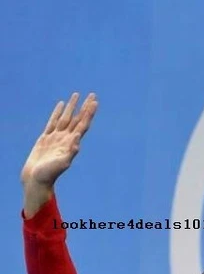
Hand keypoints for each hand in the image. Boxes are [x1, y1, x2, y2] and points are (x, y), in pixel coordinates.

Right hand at [21, 92, 97, 216]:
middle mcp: (66, 138)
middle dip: (85, 107)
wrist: (37, 179)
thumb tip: (77, 141)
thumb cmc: (49, 174)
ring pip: (66, 117)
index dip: (89, 113)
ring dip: (72, 107)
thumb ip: (69, 153)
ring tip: (77, 95)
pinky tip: (61, 105)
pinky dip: (57, 112)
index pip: (83, 124)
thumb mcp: (61, 164)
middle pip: (77, 118)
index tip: (95, 102)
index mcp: (71, 143)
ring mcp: (56, 137)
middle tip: (92, 94)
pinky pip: (53, 121)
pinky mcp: (46, 138)